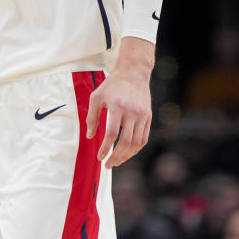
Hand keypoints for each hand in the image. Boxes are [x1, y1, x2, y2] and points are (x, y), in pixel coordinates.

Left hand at [85, 38, 153, 167]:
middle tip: (107, 165)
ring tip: (116, 162)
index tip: (99, 157)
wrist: (133, 73)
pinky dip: (135, 149)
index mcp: (117, 106)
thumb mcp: (96, 97)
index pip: (112, 134)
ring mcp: (142, 115)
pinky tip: (127, 154)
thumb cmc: (112, 85)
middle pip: (125, 142)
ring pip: (136, 143)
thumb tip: (90, 137)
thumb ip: (91, 117)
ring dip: (126, 156)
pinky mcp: (148, 117)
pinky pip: (144, 138)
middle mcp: (132, 112)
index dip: (105, 148)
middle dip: (116, 157)